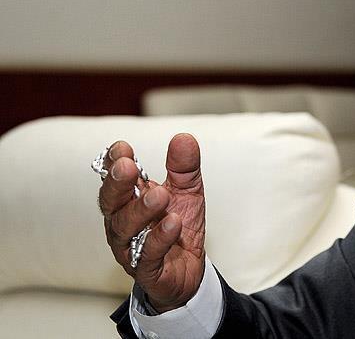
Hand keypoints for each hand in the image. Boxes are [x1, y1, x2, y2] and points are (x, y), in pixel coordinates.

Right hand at [98, 133, 205, 312]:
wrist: (189, 270)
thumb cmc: (178, 227)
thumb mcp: (187, 192)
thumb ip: (184, 167)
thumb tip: (184, 138)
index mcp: (128, 200)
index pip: (114, 179)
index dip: (114, 163)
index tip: (122, 148)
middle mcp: (122, 223)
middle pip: (111, 203)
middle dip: (117, 184)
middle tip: (127, 167)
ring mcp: (131, 248)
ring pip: (125, 229)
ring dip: (141, 210)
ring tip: (160, 196)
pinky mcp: (147, 271)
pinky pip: (148, 255)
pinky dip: (160, 238)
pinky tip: (173, 223)